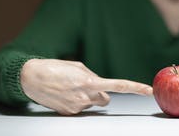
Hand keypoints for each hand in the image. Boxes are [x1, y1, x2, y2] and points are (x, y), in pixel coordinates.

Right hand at [20, 59, 152, 114]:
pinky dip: (75, 102)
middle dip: (101, 94)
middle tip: (85, 85)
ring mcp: (76, 107)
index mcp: (89, 81)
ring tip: (69, 88)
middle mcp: (85, 96)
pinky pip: (80, 108)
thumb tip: (102, 89)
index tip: (148, 90)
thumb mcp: (77, 66)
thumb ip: (93, 76)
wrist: (30, 78)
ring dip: (86, 97)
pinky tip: (63, 94)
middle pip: (105, 100)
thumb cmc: (54, 68)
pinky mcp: (68, 113)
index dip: (135, 88)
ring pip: (92, 104)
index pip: (118, 86)